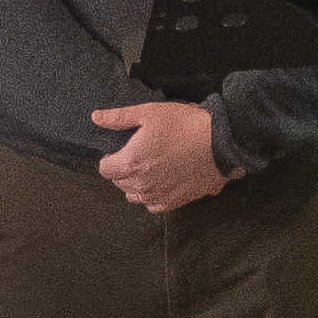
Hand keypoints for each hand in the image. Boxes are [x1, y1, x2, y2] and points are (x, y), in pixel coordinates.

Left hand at [92, 99, 226, 214]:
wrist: (220, 143)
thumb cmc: (185, 125)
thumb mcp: (149, 113)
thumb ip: (119, 118)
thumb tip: (96, 118)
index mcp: (131, 163)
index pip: (105, 169)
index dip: (111, 157)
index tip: (122, 149)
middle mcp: (142, 185)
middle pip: (119, 183)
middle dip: (123, 169)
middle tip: (139, 154)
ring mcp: (159, 196)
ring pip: (135, 196)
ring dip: (137, 183)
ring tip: (151, 166)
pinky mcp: (175, 202)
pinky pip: (153, 205)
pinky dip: (153, 195)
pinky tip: (162, 180)